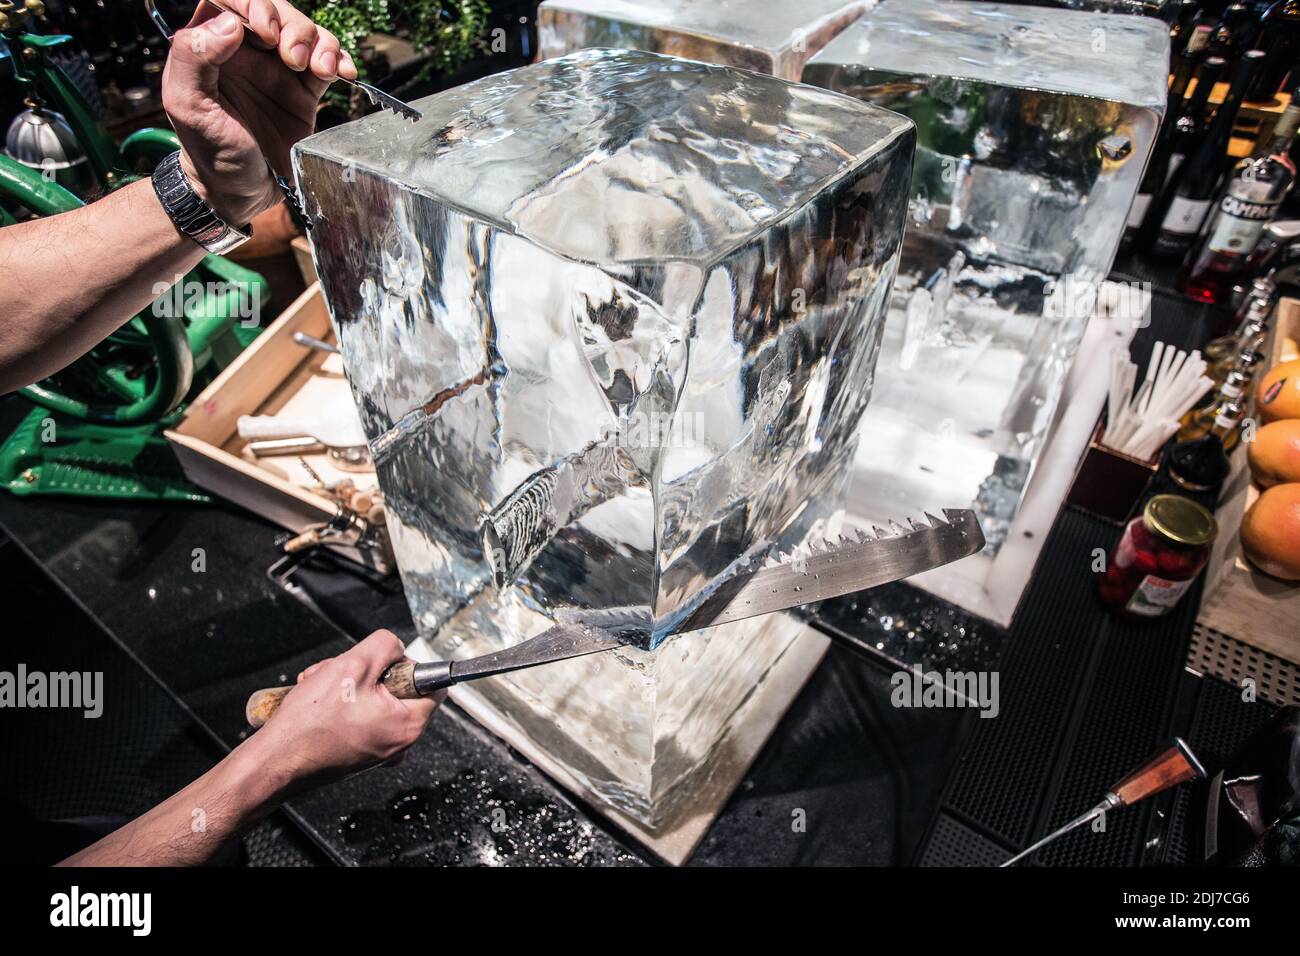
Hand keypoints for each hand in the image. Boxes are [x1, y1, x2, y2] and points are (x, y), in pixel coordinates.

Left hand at [161, 0, 357, 225]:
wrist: (240, 193)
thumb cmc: (208, 151)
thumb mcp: (188, 105)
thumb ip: (194, 57)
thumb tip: (228, 24)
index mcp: (211, 45)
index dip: (253, 4)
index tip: (264, 32)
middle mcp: (245, 51)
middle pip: (275, 10)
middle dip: (291, 25)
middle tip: (292, 57)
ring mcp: (277, 70)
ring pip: (305, 32)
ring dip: (319, 42)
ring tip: (318, 69)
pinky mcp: (303, 92)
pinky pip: (326, 62)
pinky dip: (339, 59)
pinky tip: (342, 72)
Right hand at [252, 631, 440, 789]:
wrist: (276, 760)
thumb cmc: (310, 723)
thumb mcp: (352, 665)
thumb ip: (385, 647)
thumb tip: (395, 648)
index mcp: (408, 724)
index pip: (432, 683)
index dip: (406, 663)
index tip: (382, 662)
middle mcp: (399, 741)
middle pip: (398, 688)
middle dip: (367, 672)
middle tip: (340, 672)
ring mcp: (379, 748)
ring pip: (374, 698)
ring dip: (348, 684)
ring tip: (321, 685)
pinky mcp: (359, 751)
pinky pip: (360, 715)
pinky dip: (341, 703)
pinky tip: (318, 701)